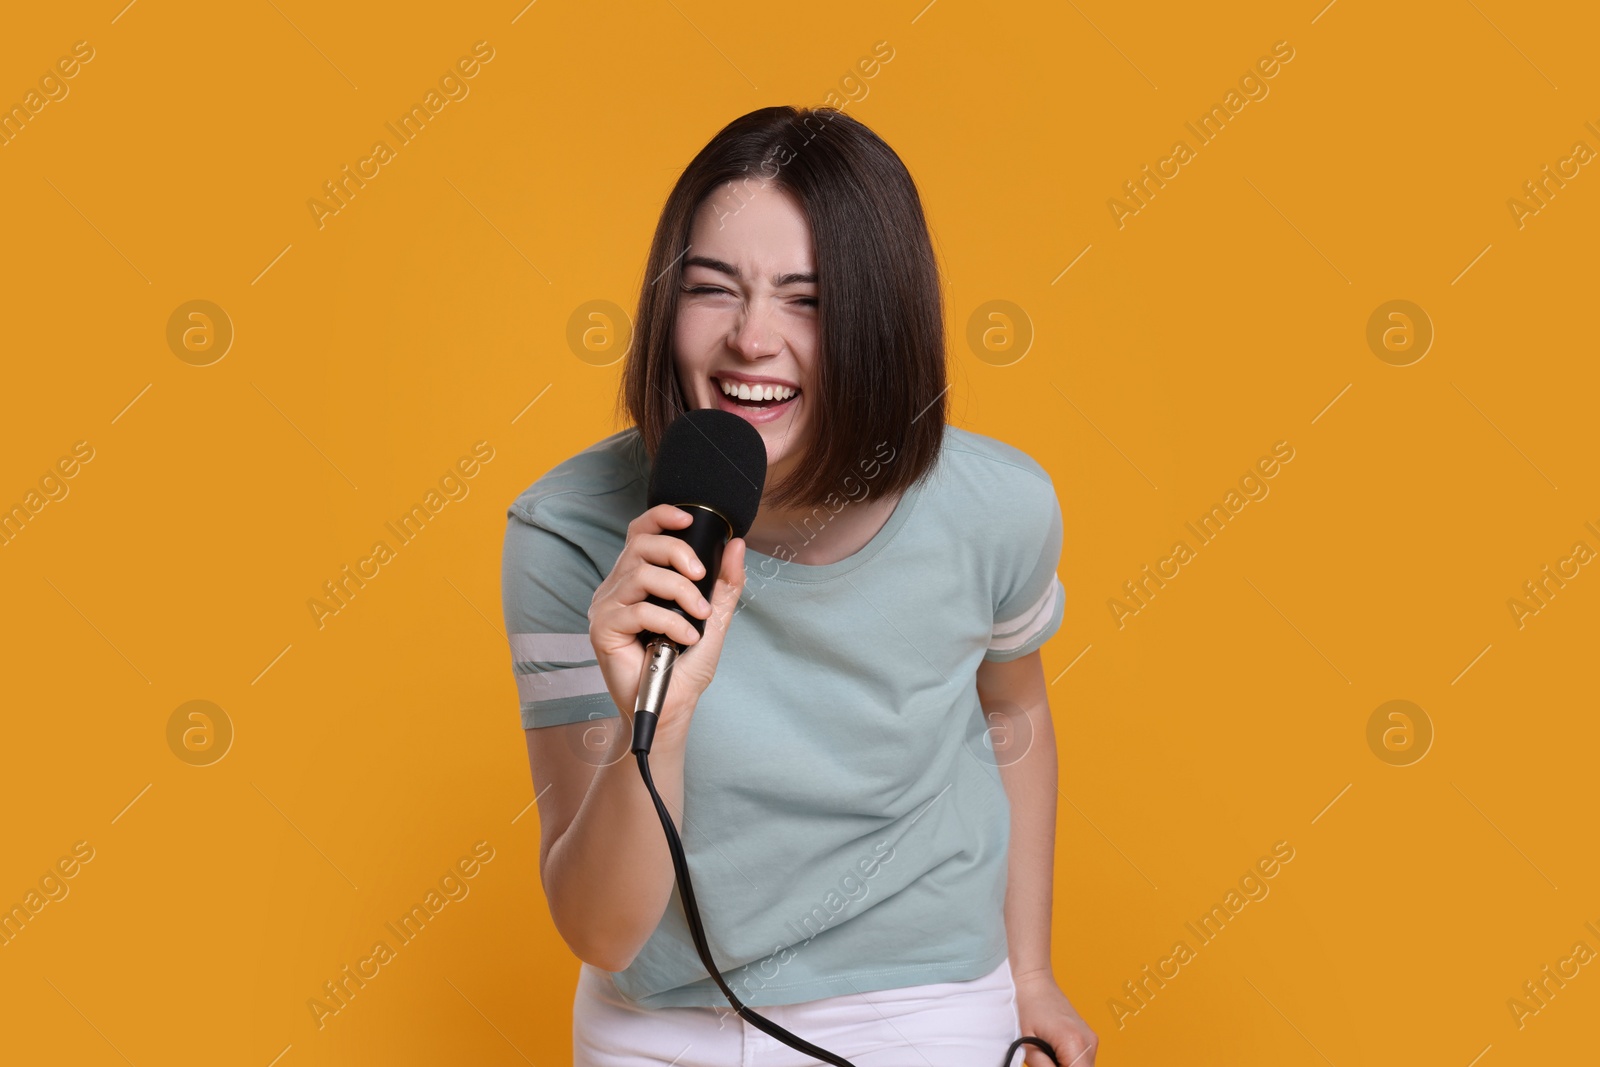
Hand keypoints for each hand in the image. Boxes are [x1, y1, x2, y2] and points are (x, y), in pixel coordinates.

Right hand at [587, 504, 746, 744]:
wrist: (673, 706)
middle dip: (677, 553)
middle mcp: (617, 588)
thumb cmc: (686, 664)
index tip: (688, 518)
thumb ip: (724, 583)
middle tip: (700, 578)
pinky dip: (669, 622)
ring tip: (697, 618)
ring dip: (679, 592)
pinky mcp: (603, 629)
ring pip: (640, 575)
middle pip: (641, 546)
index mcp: (638, 579)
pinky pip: (637, 610)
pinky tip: (684, 638)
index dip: (661, 517)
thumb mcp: (713, 617)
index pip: (640, 532)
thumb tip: (736, 545)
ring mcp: (606, 608)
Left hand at [1014, 969, 1096, 1066]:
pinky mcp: (1089, 1038)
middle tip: (1046, 1061)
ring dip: (1067, 1066)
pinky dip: (1071, 1062)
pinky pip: (1083, 1061)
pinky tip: (1055, 1053)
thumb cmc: (1028, 1008)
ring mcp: (1092, 1039)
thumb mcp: (1029, 1045)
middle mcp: (1089, 1041)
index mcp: (1074, 1042)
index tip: (1048, 1066)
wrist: (1035, 984)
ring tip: (1049, 1055)